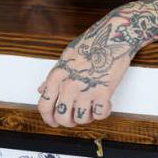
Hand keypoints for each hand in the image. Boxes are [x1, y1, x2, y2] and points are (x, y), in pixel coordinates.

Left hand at [36, 13, 134, 127]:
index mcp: (57, 76)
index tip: (54, 122)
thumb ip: (54, 76)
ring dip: (88, 118)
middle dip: (70, 122)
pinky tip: (106, 104)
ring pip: (82, 119)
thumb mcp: (67, 57)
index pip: (44, 106)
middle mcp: (69, 85)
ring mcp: (86, 90)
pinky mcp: (104, 92)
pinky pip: (100, 114)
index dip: (48, 119)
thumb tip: (43, 90)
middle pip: (62, 117)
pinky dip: (103, 113)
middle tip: (76, 118)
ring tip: (93, 109)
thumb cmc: (92, 42)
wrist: (114, 36)